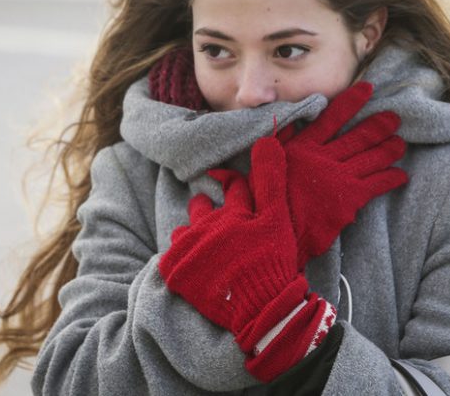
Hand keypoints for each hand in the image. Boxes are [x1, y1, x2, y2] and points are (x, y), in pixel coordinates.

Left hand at [159, 137, 305, 335]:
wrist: (262, 309)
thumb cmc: (273, 263)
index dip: (229, 180)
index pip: (231, 186)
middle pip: (201, 208)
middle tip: (211, 216)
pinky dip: (181, 259)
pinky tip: (192, 265)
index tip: (222, 179)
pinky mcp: (177, 273)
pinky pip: (171, 258)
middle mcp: (206, 226)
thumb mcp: (278, 219)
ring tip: (202, 245)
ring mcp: (189, 250)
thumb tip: (266, 139)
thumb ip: (271, 181)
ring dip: (192, 235)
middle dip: (205, 208)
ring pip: (184, 232)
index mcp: (232, 213)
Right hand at [274, 82, 408, 267]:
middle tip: (394, 118)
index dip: (351, 102)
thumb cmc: (266, 203)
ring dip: (389, 149)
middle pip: (358, 136)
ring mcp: (339, 178)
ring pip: (372, 158)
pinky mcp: (350, 199)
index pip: (331, 118)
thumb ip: (274, 147)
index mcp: (302, 148)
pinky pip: (377, 184)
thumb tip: (280, 125)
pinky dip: (391, 178)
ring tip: (400, 143)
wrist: (277, 234)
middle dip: (379, 125)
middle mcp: (323, 159)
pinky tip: (401, 175)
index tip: (367, 89)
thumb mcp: (261, 168)